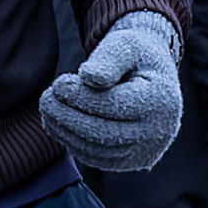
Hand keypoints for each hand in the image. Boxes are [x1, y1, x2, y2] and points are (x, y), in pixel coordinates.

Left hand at [40, 9, 185, 174]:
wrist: (151, 77)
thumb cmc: (134, 56)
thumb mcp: (125, 45)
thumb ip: (108, 60)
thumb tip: (89, 77)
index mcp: (163, 100)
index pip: (114, 105)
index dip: (81, 97)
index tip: (58, 84)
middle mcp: (160, 131)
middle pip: (104, 133)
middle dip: (68, 117)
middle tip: (45, 100)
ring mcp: (147, 151)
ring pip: (97, 150)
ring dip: (66, 132)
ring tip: (48, 109)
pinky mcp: (132, 162)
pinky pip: (97, 158)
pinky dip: (73, 143)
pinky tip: (58, 124)